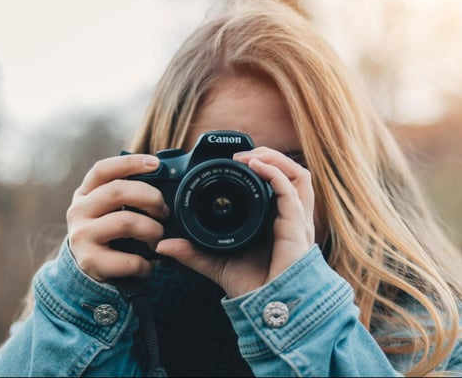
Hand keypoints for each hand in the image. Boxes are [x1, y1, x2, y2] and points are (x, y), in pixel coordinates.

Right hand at [66, 154, 168, 281]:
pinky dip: (145, 264)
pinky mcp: (89, 261)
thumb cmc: (110, 230)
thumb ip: (129, 191)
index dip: (130, 163)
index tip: (156, 164)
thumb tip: (162, 175)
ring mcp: (81, 236)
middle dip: (151, 198)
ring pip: (126, 222)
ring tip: (157, 238)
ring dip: (152, 230)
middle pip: (118, 191)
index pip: (103, 170)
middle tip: (164, 211)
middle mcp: (79, 211)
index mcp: (86, 192)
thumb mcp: (111, 207)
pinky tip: (147, 264)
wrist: (88, 267)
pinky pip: (129, 259)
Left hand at [155, 147, 314, 297]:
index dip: (262, 169)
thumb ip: (192, 252)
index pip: (278, 186)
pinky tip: (256, 165)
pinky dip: (275, 172)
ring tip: (251, 155)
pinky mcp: (297, 224)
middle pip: (292, 174)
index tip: (233, 162)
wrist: (268, 305)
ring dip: (276, 159)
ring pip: (299, 175)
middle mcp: (289, 216)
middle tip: (242, 155)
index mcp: (275, 220)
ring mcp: (297, 219)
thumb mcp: (215, 262)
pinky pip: (291, 189)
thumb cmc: (251, 286)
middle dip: (270, 157)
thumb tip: (162, 246)